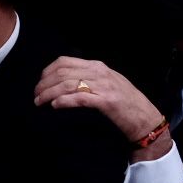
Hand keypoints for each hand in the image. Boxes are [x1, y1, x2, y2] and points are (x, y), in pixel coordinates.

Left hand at [34, 57, 168, 160]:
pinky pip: (80, 98)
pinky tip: (55, 105)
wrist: (147, 120)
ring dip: (49, 93)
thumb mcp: (107, 83)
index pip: (64, 62)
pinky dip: (64, 100)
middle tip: (35, 96)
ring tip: (40, 102)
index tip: (39, 84)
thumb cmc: (126, 104)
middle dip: (44, 84)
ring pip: (67, 84)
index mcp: (98, 66)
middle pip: (62, 72)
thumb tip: (63, 81)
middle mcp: (100, 73)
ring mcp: (104, 86)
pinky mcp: (107, 101)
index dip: (47, 72)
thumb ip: (89, 78)